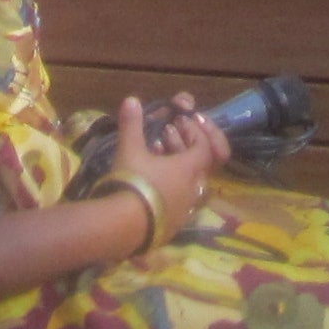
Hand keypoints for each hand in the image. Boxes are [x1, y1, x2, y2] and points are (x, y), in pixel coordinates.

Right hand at [109, 93, 223, 240]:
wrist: (123, 227)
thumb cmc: (132, 183)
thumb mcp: (130, 150)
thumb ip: (132, 124)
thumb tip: (132, 100)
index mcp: (189, 169)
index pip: (204, 147)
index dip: (195, 131)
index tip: (179, 122)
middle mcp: (193, 189)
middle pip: (199, 164)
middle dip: (184, 145)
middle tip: (166, 134)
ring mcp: (185, 210)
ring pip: (189, 182)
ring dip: (176, 166)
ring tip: (155, 154)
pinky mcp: (173, 225)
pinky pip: (179, 199)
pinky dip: (170, 185)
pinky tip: (151, 182)